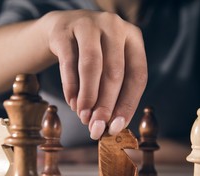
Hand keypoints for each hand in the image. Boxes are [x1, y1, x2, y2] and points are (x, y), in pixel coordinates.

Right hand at [40, 10, 147, 139]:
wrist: (62, 28)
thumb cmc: (92, 54)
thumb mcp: (109, 66)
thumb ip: (113, 92)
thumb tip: (110, 127)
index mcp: (133, 37)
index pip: (137, 75)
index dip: (128, 104)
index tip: (116, 127)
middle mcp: (114, 26)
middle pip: (114, 72)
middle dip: (105, 105)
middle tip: (97, 128)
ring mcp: (88, 25)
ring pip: (91, 65)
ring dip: (88, 97)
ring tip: (83, 117)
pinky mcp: (63, 30)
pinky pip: (68, 63)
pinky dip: (70, 88)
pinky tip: (72, 104)